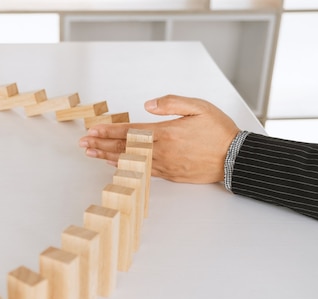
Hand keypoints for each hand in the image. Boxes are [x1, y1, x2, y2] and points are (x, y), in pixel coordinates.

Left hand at [79, 95, 239, 182]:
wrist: (235, 157)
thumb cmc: (219, 130)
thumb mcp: (199, 107)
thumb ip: (171, 103)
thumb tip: (147, 105)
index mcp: (166, 133)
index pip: (129, 132)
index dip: (108, 131)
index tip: (92, 130)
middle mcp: (161, 151)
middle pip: (124, 148)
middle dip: (101, 145)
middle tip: (83, 144)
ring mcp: (164, 165)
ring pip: (130, 161)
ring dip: (108, 157)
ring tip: (91, 154)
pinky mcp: (170, 175)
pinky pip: (142, 171)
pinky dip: (126, 167)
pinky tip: (115, 165)